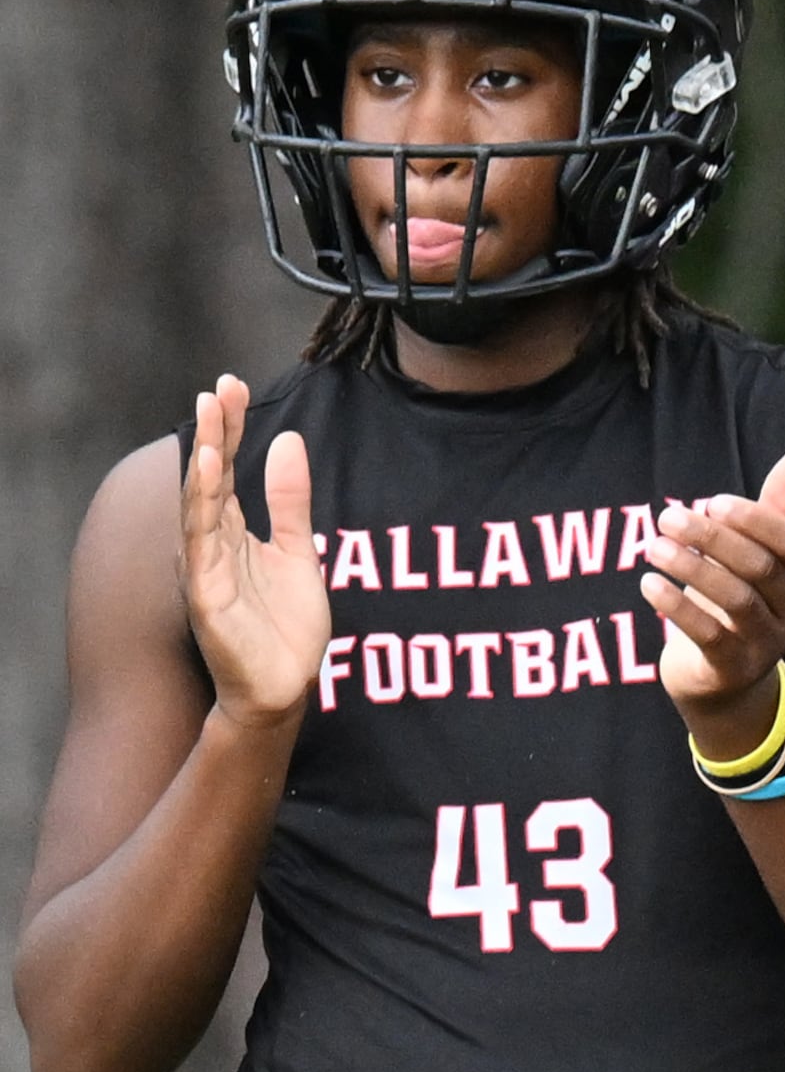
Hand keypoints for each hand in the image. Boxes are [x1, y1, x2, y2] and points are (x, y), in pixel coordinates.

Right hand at [182, 377, 327, 731]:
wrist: (285, 687)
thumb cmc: (286, 625)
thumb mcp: (299, 551)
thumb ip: (291, 500)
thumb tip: (289, 439)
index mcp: (233, 531)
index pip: (227, 468)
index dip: (230, 428)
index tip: (235, 384)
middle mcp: (212, 543)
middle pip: (210, 476)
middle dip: (214, 431)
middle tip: (221, 386)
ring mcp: (205, 566)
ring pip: (199, 502)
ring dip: (202, 457)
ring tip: (207, 415)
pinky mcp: (205, 593)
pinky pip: (200, 541)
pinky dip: (200, 505)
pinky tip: (205, 472)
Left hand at [648, 445, 784, 756]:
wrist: (722, 681)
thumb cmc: (739, 602)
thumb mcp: (757, 553)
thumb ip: (777, 506)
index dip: (755, 520)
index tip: (712, 503)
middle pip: (761, 567)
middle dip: (712, 538)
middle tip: (667, 518)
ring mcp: (771, 646)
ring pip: (736, 600)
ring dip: (690, 567)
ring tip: (652, 547)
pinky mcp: (735, 670)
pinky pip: (709, 635)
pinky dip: (676, 606)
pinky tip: (649, 583)